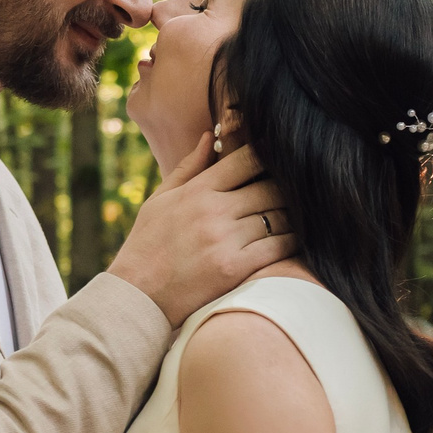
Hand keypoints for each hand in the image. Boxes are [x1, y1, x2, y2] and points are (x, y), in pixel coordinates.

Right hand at [107, 133, 294, 325]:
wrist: (137, 295)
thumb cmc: (146, 246)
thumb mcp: (159, 200)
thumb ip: (188, 167)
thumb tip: (209, 136)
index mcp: (197, 191)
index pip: (245, 161)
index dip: (267, 156)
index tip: (277, 159)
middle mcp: (213, 211)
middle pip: (269, 189)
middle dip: (284, 189)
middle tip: (293, 193)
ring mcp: (225, 240)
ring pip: (278, 217)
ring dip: (290, 216)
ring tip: (295, 217)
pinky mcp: (235, 268)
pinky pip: (278, 247)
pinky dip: (290, 241)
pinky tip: (292, 240)